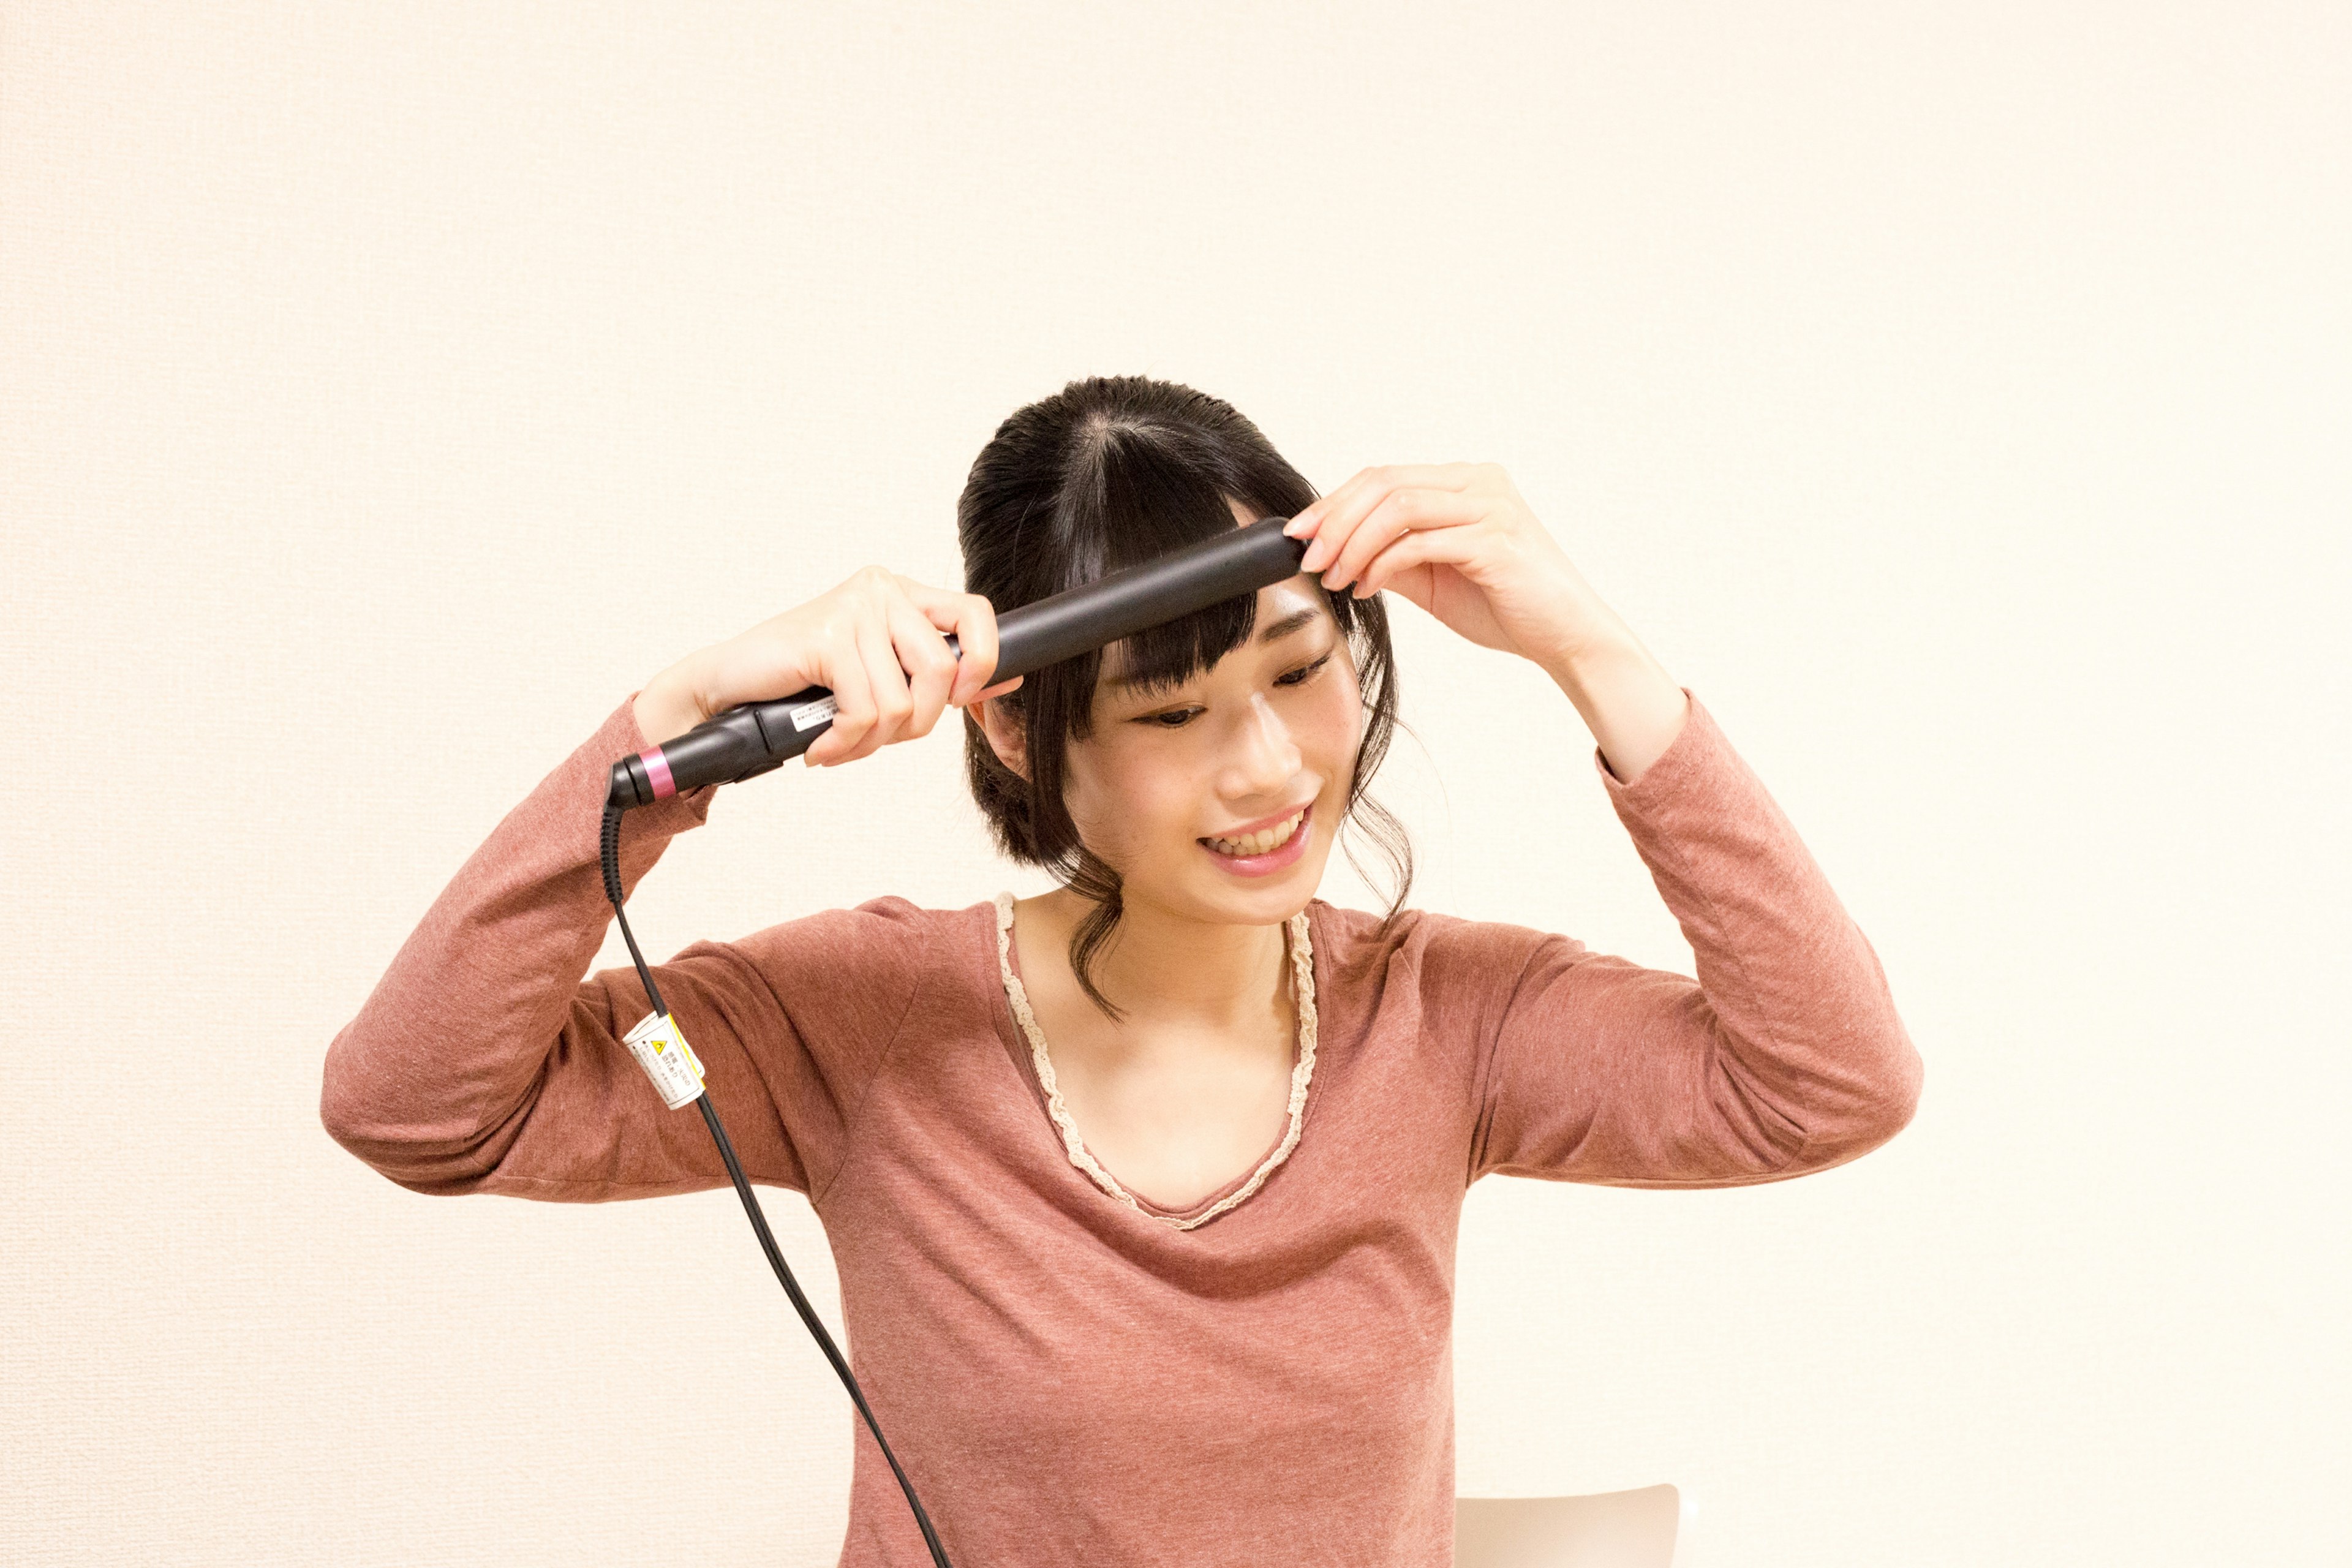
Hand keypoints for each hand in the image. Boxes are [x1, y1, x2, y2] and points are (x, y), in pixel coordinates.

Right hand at [635, 566, 1023, 760]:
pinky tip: (821, 746)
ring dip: (871, 741)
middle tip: (875, 737)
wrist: (726, 687)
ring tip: (839, 741)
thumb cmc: (802, 684)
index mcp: (903, 594)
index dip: (983, 665)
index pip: (977, 614)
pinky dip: (844, 743)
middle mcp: (882, 590)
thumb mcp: (881, 677)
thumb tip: (1008, 677)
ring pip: (902, 701)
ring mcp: (854, 608)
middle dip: (915, 725)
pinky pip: (864, 711)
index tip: (958, 702)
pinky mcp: (827, 635)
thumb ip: (942, 675)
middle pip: (944, 670)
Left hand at [1285, 463, 1623, 669]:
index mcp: (1465, 482)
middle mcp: (1479, 483)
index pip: (1384, 477)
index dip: (1334, 502)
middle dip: (1335, 519)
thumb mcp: (1433, 578)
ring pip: (1398, 506)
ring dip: (1354, 542)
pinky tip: (1368, 586)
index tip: (1299, 534)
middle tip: (1308, 555)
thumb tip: (1338, 552)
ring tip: (1335, 576)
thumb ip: (1393, 556)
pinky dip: (1383, 563)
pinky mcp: (1495, 540)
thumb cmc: (1507, 606)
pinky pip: (1421, 542)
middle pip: (1385, 482)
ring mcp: (1490, 507)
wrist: (1565, 636)